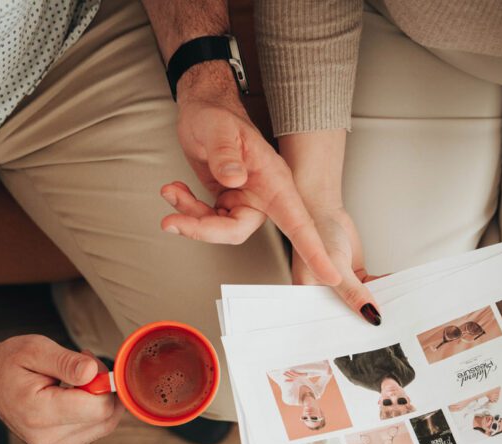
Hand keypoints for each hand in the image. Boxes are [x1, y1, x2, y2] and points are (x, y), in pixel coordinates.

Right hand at [0, 335, 123, 443]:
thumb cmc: (9, 365)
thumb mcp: (35, 349)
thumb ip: (66, 362)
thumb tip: (94, 372)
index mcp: (39, 413)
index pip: (98, 408)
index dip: (104, 382)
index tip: (88, 363)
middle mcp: (46, 439)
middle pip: (105, 418)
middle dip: (103, 389)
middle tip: (82, 367)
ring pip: (104, 425)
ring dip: (99, 399)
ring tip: (75, 380)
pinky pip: (95, 430)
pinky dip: (92, 410)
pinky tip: (73, 396)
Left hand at [159, 63, 339, 285]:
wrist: (202, 110)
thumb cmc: (218, 115)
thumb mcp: (219, 130)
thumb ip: (226, 155)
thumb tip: (233, 180)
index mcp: (274, 180)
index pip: (297, 221)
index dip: (313, 250)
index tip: (328, 275)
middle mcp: (262, 195)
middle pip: (238, 231)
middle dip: (203, 229)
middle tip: (173, 221)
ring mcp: (243, 200)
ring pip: (218, 228)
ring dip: (190, 217)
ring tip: (172, 192)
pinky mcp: (225, 203)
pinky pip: (205, 219)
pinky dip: (186, 208)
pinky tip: (175, 189)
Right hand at [292, 203, 382, 323]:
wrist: (324, 213)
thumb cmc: (315, 234)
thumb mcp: (336, 266)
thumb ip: (353, 292)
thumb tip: (369, 312)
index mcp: (309, 297)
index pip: (328, 321)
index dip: (344, 330)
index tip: (364, 334)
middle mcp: (323, 295)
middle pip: (346, 314)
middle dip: (363, 318)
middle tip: (382, 322)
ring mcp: (339, 287)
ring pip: (361, 301)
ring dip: (376, 301)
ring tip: (391, 306)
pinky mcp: (352, 278)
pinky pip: (369, 288)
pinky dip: (380, 287)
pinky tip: (391, 287)